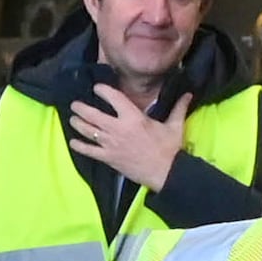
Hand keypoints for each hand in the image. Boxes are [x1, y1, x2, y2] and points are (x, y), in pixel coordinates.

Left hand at [67, 86, 187, 189]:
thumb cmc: (170, 148)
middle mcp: (118, 128)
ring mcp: (110, 144)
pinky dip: (78, 146)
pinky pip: (88, 151)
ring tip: (72, 119)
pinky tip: (72, 143)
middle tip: (75, 104)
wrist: (166, 172)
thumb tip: (189, 93)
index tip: (97, 88)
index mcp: (133, 117)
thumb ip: (178, 107)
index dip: (102, 90)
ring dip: (77, 124)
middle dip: (81, 108)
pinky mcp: (108, 158)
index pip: (113, 98)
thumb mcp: (175, 125)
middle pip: (92, 114)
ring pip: (87, 131)